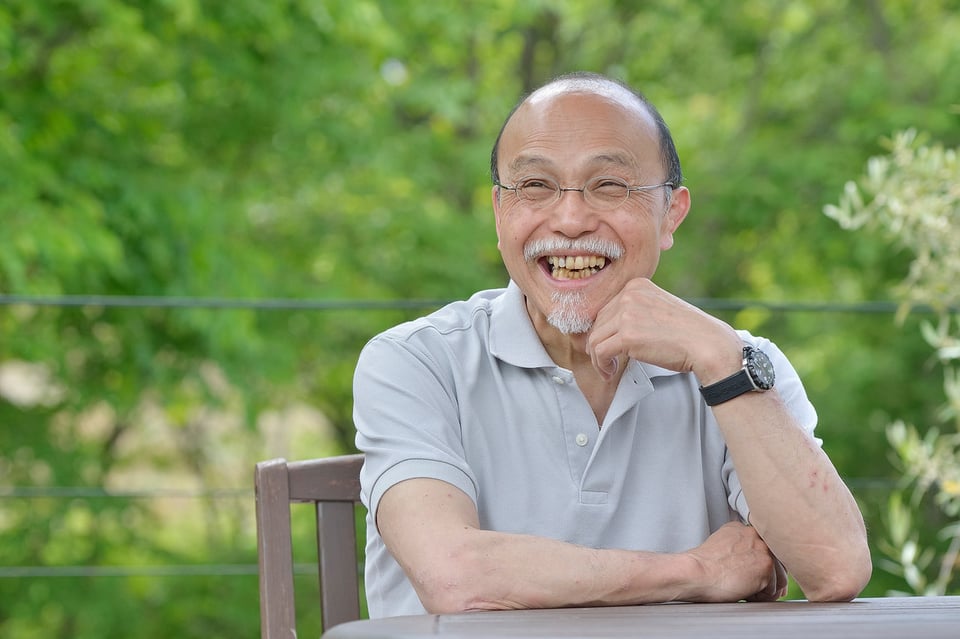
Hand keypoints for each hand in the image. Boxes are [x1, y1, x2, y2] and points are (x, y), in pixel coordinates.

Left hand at [586, 278, 740, 382]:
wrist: (708, 344)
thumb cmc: (688, 333)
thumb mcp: (658, 308)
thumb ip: (635, 311)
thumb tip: (609, 329)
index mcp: (636, 285)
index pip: (606, 309)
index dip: (605, 331)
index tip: (610, 346)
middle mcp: (629, 295)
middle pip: (598, 324)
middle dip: (599, 345)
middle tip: (607, 361)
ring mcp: (627, 314)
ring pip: (594, 339)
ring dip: (598, 358)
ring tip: (608, 369)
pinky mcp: (627, 335)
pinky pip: (599, 352)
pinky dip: (601, 366)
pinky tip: (610, 372)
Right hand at [684, 522, 787, 601]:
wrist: (696, 573)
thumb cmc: (702, 567)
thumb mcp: (719, 548)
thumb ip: (737, 550)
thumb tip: (750, 567)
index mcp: (740, 529)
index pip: (763, 548)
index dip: (761, 566)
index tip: (756, 576)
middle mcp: (753, 535)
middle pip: (775, 560)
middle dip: (769, 579)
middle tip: (756, 590)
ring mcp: (761, 548)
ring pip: (777, 576)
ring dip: (764, 589)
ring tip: (746, 592)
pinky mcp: (765, 565)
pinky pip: (773, 589)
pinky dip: (761, 597)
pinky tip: (746, 594)